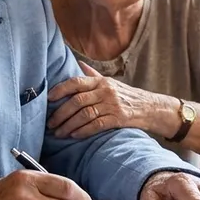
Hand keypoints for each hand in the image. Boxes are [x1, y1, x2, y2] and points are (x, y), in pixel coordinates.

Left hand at [47, 62, 166, 138]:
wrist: (151, 108)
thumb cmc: (128, 96)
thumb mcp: (111, 82)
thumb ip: (93, 75)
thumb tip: (78, 64)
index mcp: (101, 81)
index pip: (76, 82)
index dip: (60, 89)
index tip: (48, 99)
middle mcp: (106, 91)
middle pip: (77, 101)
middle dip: (61, 113)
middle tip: (51, 123)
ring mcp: (112, 105)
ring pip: (84, 115)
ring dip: (68, 125)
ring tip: (59, 133)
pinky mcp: (118, 118)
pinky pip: (96, 125)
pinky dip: (83, 131)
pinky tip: (74, 135)